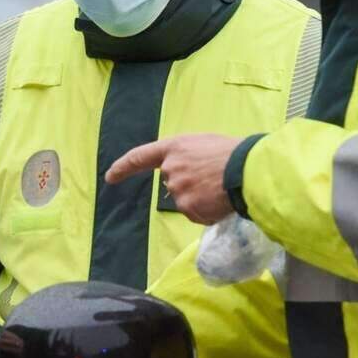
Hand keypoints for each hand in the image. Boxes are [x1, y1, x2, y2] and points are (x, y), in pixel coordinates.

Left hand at [105, 134, 240, 224]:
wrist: (247, 170)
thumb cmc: (232, 152)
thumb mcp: (204, 144)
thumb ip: (187, 157)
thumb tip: (189, 172)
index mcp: (173, 148)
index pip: (139, 157)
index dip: (123, 167)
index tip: (110, 177)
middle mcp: (170, 169)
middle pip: (172, 182)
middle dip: (189, 183)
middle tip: (213, 179)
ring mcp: (178, 190)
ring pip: (185, 200)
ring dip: (200, 198)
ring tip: (221, 188)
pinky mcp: (188, 208)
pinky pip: (196, 213)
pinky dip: (207, 211)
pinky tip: (221, 200)